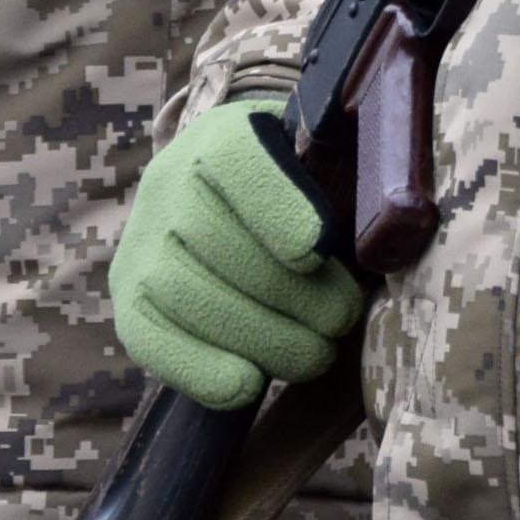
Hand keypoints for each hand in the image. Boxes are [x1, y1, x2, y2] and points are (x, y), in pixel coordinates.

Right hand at [111, 100, 364, 409]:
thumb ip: (348, 175)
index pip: (236, 162)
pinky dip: (200, 369)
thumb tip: (391, 220)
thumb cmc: (298, 184)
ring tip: (314, 355)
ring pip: (188, 294)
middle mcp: (167, 181)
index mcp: (221, 135)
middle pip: (217, 240)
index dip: (276, 210)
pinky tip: (248, 385)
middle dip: (290, 294)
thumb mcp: (321, 156)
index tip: (318, 251)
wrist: (220, 198)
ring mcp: (140, 241)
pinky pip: (150, 340)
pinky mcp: (128, 298)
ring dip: (259, 337)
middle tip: (341, 322)